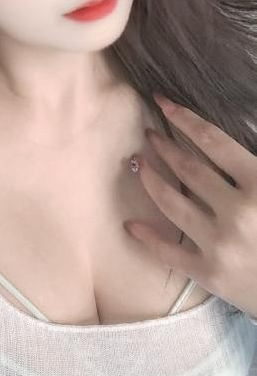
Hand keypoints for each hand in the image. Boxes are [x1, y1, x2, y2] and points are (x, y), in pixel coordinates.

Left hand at [124, 93, 256, 317]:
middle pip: (188, 169)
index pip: (213, 141)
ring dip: (150, 179)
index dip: (184, 118)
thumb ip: (251, 164)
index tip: (163, 102)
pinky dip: (147, 237)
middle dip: (164, 146)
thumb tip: (218, 142)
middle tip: (149, 134)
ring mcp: (220, 244)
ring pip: (172, 203)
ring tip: (138, 164)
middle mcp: (237, 212)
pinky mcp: (210, 273)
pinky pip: (169, 252)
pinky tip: (131, 224)